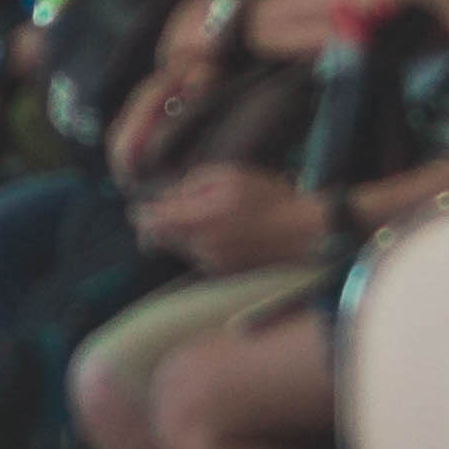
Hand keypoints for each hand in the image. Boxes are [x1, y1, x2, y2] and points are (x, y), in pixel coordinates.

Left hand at [131, 163, 330, 278]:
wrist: (305, 233)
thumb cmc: (270, 197)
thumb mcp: (229, 175)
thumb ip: (191, 184)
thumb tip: (167, 196)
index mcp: (200, 219)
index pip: (150, 221)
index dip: (142, 212)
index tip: (144, 204)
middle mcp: (201, 246)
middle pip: (157, 239)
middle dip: (157, 224)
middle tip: (167, 210)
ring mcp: (211, 263)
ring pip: (176, 249)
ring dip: (179, 235)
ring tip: (203, 218)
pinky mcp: (222, 273)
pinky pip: (196, 258)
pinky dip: (198, 245)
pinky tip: (220, 232)